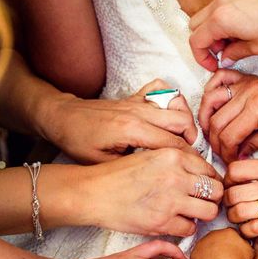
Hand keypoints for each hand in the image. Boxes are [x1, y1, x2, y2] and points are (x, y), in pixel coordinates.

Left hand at [39, 79, 197, 163]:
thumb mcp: (103, 164)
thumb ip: (133, 166)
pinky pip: (161, 88)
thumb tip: (158, 170)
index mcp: (132, 129)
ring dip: (185, 118)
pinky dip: (170, 98)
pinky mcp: (134, 96)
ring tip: (182, 135)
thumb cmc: (78, 141)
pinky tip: (167, 114)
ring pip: (176, 102)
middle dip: (192, 137)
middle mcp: (138, 111)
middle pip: (181, 119)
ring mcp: (137, 101)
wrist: (63, 118)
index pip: (172, 142)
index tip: (195, 168)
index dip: (188, 157)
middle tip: (190, 154)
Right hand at [75, 148, 222, 236]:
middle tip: (204, 201)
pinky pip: (190, 228)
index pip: (209, 169)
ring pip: (209, 211)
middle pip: (216, 190)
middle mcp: (176, 176)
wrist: (93, 193)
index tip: (207, 186)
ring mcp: (171, 200)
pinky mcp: (162, 222)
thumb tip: (201, 174)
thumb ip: (176, 161)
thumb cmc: (118, 175)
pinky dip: (186, 227)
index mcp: (173, 155)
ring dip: (203, 213)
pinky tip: (176, 221)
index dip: (211, 180)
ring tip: (192, 212)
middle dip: (213, 197)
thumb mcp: (151, 156)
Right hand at [189, 0, 257, 70]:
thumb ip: (235, 54)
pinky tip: (245, 23)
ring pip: (209, 12)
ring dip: (215, 28)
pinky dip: (227, 14)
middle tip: (223, 52)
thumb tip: (226, 57)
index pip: (196, 41)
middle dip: (205, 41)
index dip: (201, 57)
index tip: (212, 64)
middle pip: (196, 24)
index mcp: (221, 19)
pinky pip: (224, 1)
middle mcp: (221, 1)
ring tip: (236, 38)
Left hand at [191, 228, 253, 258]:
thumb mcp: (250, 252)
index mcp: (229, 232)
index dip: (233, 244)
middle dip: (220, 247)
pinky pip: (198, 257)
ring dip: (210, 254)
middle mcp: (214, 234)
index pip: (231, 234)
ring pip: (206, 247)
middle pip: (217, 239)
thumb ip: (246, 246)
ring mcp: (203, 242)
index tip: (234, 251)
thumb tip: (245, 247)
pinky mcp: (194, 253)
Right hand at [199, 70, 257, 162]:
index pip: (229, 135)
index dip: (226, 153)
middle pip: (216, 121)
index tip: (230, 161)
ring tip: (211, 134)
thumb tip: (237, 155)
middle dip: (216, 142)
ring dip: (206, 118)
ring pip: (211, 100)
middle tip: (222, 153)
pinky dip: (211, 92)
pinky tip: (213, 107)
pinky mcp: (247, 78)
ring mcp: (246, 82)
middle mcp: (249, 91)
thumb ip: (256, 145)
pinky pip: (220, 79)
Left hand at [224, 157, 257, 236]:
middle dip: (227, 200)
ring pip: (239, 212)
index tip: (230, 184)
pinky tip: (249, 228)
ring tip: (238, 216)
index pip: (236, 169)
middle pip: (234, 193)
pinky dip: (245, 230)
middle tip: (230, 203)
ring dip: (234, 216)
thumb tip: (240, 172)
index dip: (228, 178)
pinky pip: (253, 229)